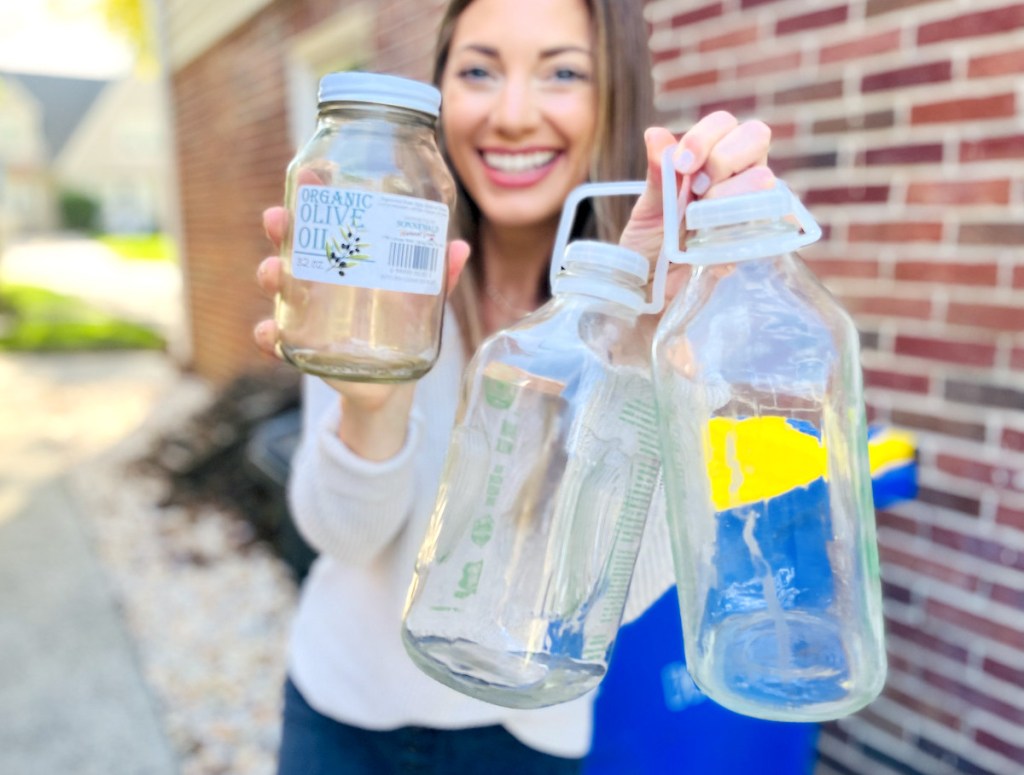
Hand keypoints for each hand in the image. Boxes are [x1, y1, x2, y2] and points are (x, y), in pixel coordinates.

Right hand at [254, 205, 469, 458]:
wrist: (388, 381)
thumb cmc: (400, 326)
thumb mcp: (421, 299)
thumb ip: (438, 277)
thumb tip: (460, 247)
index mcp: (343, 259)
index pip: (323, 221)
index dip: (310, 199)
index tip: (307, 178)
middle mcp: (317, 281)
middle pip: (290, 247)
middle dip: (281, 231)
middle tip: (278, 220)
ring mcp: (304, 313)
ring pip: (277, 288)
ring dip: (269, 276)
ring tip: (275, 273)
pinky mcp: (301, 348)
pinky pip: (275, 339)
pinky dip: (268, 335)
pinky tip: (272, 332)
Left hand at [620, 113, 774, 297]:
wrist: (654, 288)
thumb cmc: (651, 244)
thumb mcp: (649, 209)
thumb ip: (658, 174)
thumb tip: (655, 134)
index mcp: (709, 158)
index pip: (724, 124)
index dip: (706, 137)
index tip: (683, 165)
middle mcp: (738, 174)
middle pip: (756, 137)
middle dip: (724, 158)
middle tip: (697, 189)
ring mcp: (753, 204)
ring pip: (765, 178)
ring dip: (731, 195)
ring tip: (700, 221)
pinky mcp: (760, 238)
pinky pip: (769, 223)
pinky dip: (737, 235)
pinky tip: (712, 251)